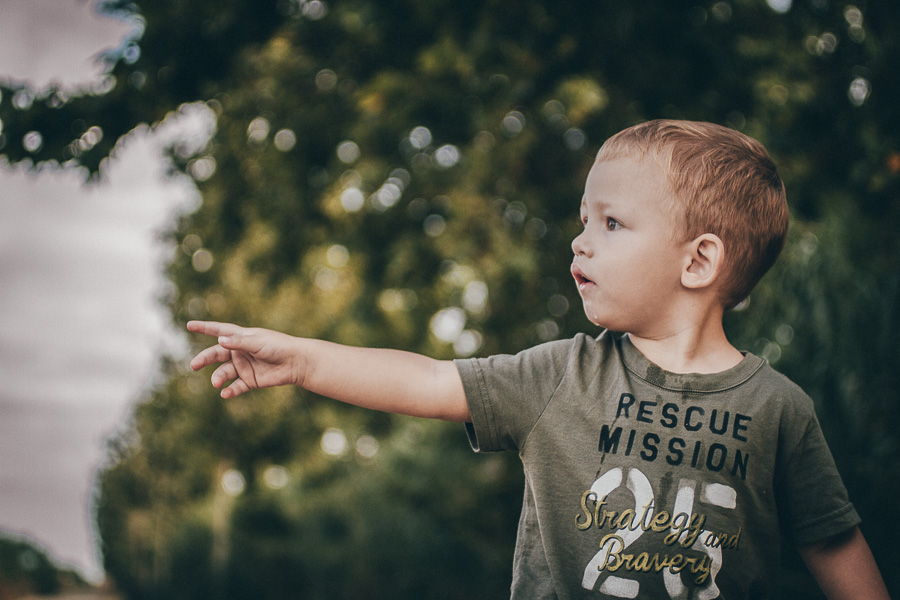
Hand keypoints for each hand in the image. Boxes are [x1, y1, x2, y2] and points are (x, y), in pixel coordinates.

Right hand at [186, 320, 306, 397]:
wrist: (297, 362)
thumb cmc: (278, 346)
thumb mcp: (257, 342)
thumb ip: (238, 342)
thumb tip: (219, 341)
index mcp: (241, 338)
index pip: (219, 331)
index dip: (204, 328)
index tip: (189, 325)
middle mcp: (240, 351)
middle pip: (216, 354)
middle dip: (204, 358)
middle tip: (194, 365)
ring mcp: (245, 366)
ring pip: (225, 372)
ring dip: (218, 377)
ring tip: (217, 383)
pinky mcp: (251, 380)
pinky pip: (236, 386)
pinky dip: (230, 391)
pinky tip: (226, 393)